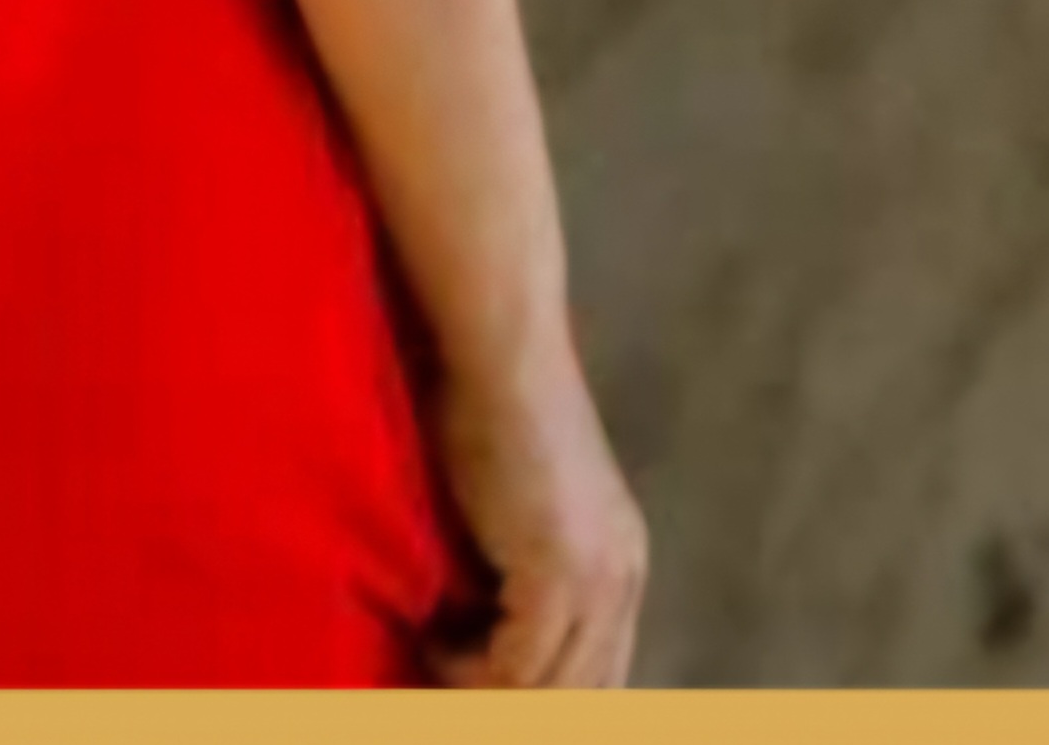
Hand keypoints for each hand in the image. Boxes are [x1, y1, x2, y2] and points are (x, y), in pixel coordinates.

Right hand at [419, 329, 647, 687]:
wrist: (494, 344)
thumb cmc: (480, 400)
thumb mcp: (508, 505)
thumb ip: (509, 568)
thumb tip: (467, 628)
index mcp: (619, 563)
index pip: (597, 676)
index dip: (536, 696)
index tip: (468, 687)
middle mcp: (623, 576)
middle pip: (583, 695)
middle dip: (513, 704)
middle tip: (438, 690)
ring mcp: (598, 577)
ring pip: (552, 694)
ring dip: (482, 694)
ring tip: (424, 669)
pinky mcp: (559, 573)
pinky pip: (516, 670)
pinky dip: (465, 674)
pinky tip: (427, 644)